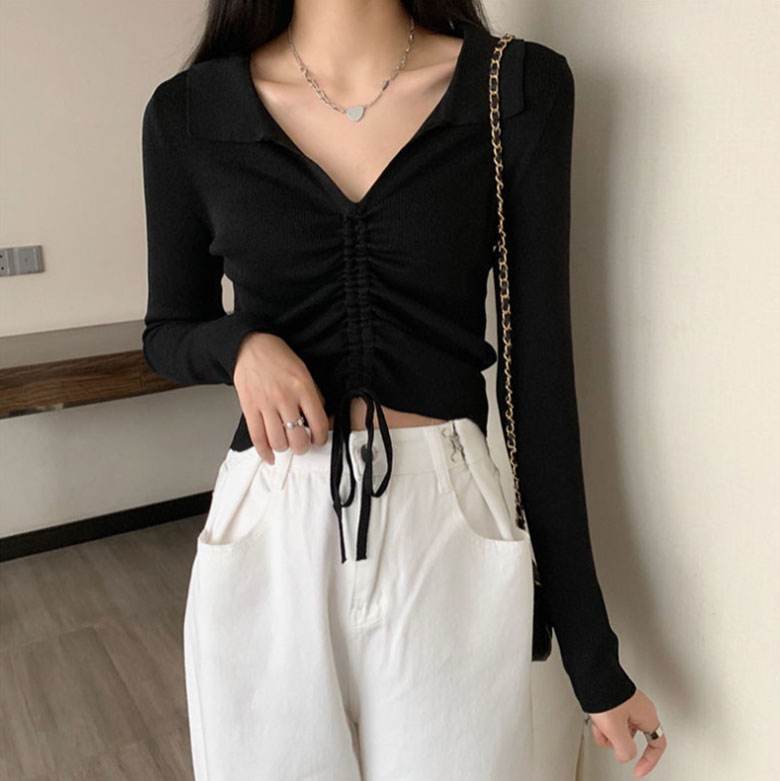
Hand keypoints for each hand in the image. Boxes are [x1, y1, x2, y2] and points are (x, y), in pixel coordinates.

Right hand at [232, 332, 328, 463]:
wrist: (250, 346)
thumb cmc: (278, 357)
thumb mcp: (304, 372)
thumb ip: (313, 395)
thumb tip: (320, 418)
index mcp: (303, 388)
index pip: (318, 423)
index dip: (321, 438)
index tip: (319, 440)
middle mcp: (285, 398)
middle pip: (298, 438)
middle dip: (302, 447)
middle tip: (302, 445)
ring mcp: (266, 404)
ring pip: (278, 441)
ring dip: (284, 448)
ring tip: (287, 444)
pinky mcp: (249, 408)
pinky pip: (257, 437)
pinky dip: (264, 452)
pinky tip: (270, 456)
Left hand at [585, 688, 666, 777]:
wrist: (591, 672)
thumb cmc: (606, 694)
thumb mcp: (617, 730)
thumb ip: (625, 750)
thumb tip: (624, 757)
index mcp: (648, 716)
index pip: (657, 745)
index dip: (649, 761)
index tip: (638, 771)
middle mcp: (639, 710)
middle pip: (631, 738)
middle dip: (616, 742)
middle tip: (607, 737)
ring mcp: (626, 704)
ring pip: (618, 729)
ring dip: (606, 732)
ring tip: (598, 724)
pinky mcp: (613, 700)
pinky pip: (610, 719)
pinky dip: (601, 722)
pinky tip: (594, 718)